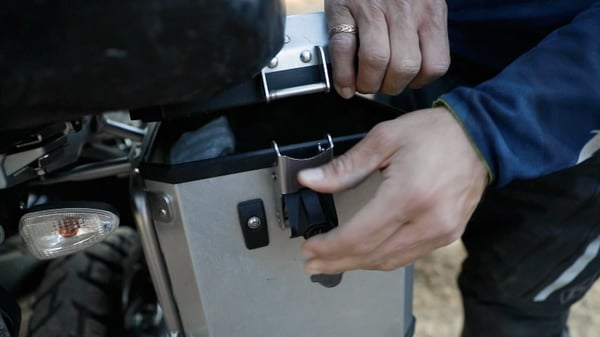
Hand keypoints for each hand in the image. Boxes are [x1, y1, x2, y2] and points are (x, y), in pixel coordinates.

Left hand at [297, 107, 487, 273]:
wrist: (481, 136)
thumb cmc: (436, 133)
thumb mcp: (383, 138)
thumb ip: (345, 166)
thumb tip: (310, 180)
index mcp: (408, 195)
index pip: (358, 235)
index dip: (329, 247)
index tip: (308, 248)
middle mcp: (427, 221)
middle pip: (371, 254)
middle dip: (336, 261)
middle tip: (312, 264)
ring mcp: (440, 232)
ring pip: (388, 261)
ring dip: (356, 265)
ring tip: (330, 263)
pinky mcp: (447, 235)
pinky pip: (407, 256)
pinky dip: (380, 259)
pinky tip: (363, 256)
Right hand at [325, 0, 449, 97]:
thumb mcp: (423, 3)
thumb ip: (423, 33)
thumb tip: (414, 73)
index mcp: (430, 11)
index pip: (435, 64)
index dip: (418, 81)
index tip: (407, 81)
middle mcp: (404, 9)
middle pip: (404, 67)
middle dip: (391, 86)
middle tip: (382, 83)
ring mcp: (372, 8)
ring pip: (375, 60)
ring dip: (367, 83)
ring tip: (363, 82)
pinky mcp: (343, 8)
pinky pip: (343, 49)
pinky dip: (342, 75)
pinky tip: (344, 85)